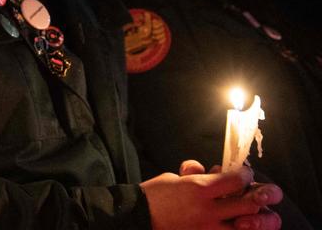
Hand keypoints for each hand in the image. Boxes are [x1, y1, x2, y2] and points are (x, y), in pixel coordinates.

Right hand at [141, 163, 282, 229]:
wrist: (138, 217)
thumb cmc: (154, 194)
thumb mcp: (174, 178)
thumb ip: (197, 176)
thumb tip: (213, 172)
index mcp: (199, 189)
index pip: (237, 180)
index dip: (245, 175)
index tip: (244, 174)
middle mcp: (208, 210)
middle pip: (249, 204)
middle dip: (258, 197)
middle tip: (256, 194)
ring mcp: (208, 229)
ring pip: (246, 226)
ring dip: (253, 219)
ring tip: (249, 214)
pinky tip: (237, 225)